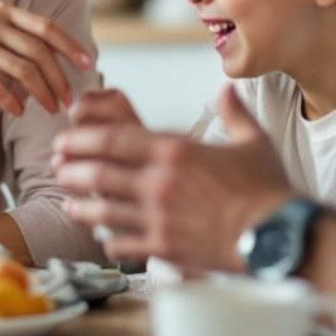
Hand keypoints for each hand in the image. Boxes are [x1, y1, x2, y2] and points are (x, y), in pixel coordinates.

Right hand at [0, 1, 92, 116]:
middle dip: (59, 79)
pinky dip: (13, 103)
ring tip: (51, 109)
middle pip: (39, 52)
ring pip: (23, 72)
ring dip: (43, 94)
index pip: (46, 27)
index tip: (87, 64)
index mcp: (3, 12)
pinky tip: (19, 113)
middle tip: (70, 99)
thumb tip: (55, 65)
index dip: (70, 46)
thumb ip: (18, 41)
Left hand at [54, 84, 293, 269]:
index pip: (111, 140)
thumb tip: (227, 87)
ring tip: (68, 203)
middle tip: (56, 168)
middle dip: (69, 169)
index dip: (80, 140)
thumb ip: (234, 112)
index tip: (64, 141)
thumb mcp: (254, 142)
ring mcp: (158, 218)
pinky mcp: (164, 249)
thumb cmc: (269, 189)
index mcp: (174, 152)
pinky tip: (103, 238)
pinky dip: (109, 240)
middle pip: (96, 174)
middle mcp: (158, 183)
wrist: (278, 237)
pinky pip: (123, 243)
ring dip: (79, 206)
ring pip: (102, 211)